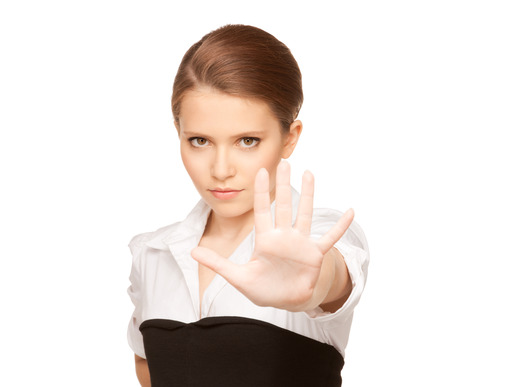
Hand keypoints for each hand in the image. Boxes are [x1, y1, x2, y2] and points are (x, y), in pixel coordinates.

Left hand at [191, 160, 353, 311]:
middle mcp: (283, 236)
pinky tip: (349, 211)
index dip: (262, 191)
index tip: (262, 170)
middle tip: (285, 161)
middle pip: (284, 206)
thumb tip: (193, 251)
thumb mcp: (238, 277)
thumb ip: (218, 264)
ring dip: (309, 196)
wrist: (285, 301)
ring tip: (310, 174)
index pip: (262, 210)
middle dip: (284, 184)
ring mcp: (300, 243)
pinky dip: (339, 227)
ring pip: (305, 214)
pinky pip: (329, 238)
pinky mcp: (315, 254)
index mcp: (265, 240)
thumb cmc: (263, 288)